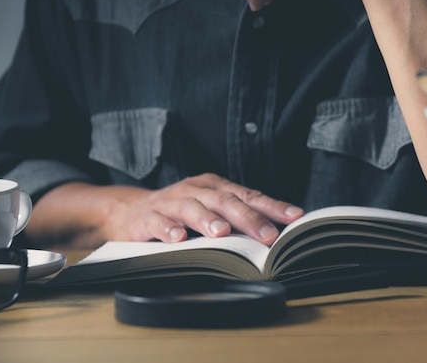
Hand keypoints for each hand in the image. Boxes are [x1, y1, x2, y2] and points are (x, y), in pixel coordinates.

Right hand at [102, 173, 303, 245]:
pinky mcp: (147, 217)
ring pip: (192, 208)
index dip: (272, 206)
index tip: (295, 217)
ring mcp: (171, 202)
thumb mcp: (211, 210)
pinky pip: (158, 222)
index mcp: (215, 187)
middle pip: (225, 201)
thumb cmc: (181, 212)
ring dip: (208, 220)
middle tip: (268, 236)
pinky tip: (178, 239)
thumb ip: (237, 218)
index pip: (249, 195)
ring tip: (222, 233)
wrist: (131, 211)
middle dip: (249, 219)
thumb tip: (274, 235)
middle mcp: (196, 190)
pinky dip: (168, 230)